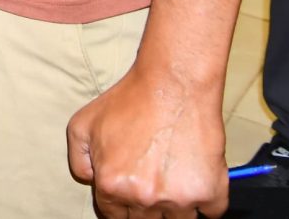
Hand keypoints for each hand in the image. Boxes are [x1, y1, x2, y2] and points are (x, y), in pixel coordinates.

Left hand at [68, 63, 227, 218]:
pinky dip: (205, 203)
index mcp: (112, 185)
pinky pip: (210, 214)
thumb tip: (90, 181)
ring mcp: (179, 199)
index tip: (129, 198)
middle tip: (151, 186)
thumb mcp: (82, 124)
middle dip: (145, 208)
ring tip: (172, 183)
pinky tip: (196, 183)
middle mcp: (145, 198)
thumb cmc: (130, 100)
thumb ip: (78, 160)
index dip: (120, 207)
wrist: (173, 84)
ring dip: (175, 208)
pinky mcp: (210, 192)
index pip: (114, 217)